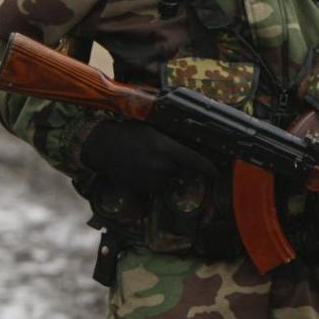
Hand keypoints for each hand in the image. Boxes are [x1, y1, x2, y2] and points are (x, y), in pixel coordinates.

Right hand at [82, 120, 216, 191]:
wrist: (102, 147)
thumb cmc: (128, 133)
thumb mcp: (152, 129)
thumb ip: (171, 138)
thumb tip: (190, 140)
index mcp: (165, 148)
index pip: (194, 160)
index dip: (207, 167)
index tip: (217, 171)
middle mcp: (161, 166)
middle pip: (180, 169)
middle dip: (176, 163)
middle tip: (160, 153)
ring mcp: (151, 179)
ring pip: (167, 178)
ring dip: (163, 172)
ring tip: (146, 159)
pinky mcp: (143, 189)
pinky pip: (155, 185)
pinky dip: (152, 179)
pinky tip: (140, 167)